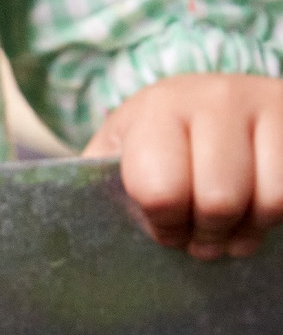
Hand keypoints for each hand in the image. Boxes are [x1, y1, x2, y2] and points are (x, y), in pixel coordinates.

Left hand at [83, 73, 282, 258]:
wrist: (216, 95)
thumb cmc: (158, 136)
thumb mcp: (118, 148)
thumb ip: (96, 180)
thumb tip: (72, 219)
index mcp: (158, 108)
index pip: (162, 191)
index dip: (163, 225)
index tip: (162, 226)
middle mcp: (216, 99)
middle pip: (219, 202)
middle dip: (206, 235)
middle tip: (198, 239)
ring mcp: (266, 106)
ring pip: (269, 202)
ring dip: (246, 231)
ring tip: (228, 231)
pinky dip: (276, 218)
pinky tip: (256, 215)